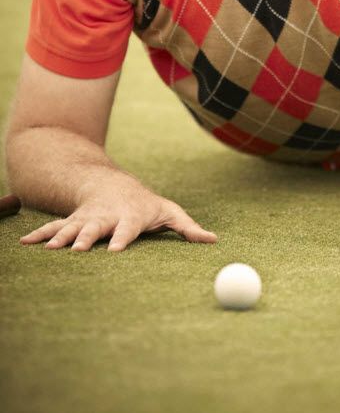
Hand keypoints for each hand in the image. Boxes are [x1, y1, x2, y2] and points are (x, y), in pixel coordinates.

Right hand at [19, 178, 217, 251]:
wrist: (114, 187)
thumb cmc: (145, 206)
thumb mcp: (168, 212)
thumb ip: (188, 228)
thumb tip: (214, 241)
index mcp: (130, 217)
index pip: (127, 228)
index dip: (121, 238)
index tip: (115, 250)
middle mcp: (106, 218)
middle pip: (94, 229)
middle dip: (85, 239)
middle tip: (76, 251)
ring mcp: (86, 220)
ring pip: (70, 229)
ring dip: (59, 238)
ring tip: (49, 250)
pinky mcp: (72, 223)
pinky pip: (52, 229)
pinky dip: (39, 235)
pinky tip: (24, 244)